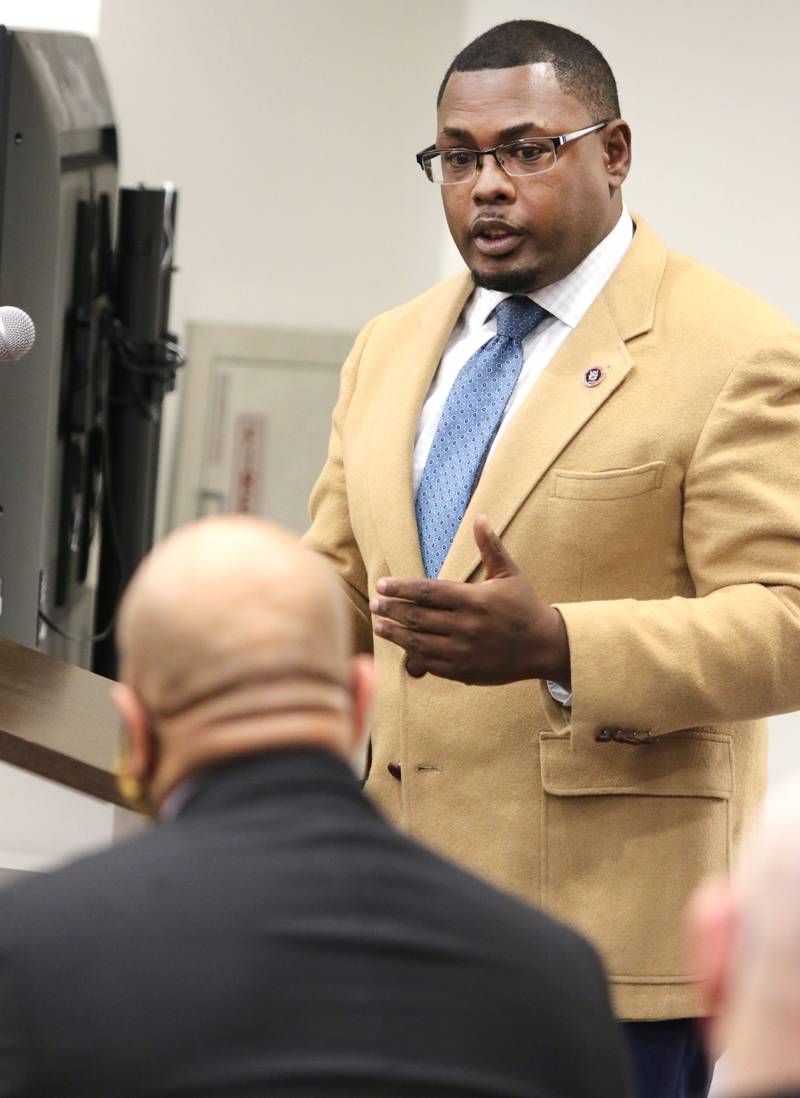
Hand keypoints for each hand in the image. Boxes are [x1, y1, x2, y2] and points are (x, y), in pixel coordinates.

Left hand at [370, 516, 570, 685]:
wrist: (544, 647)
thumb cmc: (524, 606)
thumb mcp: (510, 574)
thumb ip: (490, 547)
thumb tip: (480, 517)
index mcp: (474, 600)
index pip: (427, 592)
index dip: (401, 588)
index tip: (382, 584)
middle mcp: (465, 626)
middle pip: (417, 617)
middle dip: (391, 610)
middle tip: (375, 603)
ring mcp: (463, 651)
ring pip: (418, 643)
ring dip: (394, 634)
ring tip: (378, 625)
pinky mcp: (463, 671)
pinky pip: (430, 663)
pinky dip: (412, 654)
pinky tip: (401, 645)